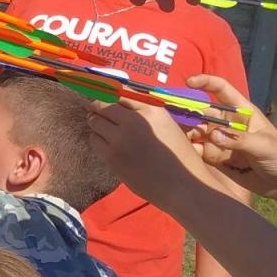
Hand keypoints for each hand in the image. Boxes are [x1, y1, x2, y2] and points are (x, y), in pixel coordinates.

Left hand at [87, 99, 219, 210]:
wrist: (182, 185)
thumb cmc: (178, 154)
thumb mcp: (166, 122)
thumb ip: (144, 109)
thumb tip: (119, 96)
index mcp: (151, 108)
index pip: (119, 91)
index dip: (107, 92)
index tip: (102, 93)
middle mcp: (133, 120)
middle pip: (101, 104)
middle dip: (97, 107)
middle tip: (96, 110)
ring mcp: (120, 139)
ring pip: (94, 122)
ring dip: (95, 122)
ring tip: (102, 127)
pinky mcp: (112, 157)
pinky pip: (95, 140)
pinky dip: (97, 138)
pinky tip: (106, 142)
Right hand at [183, 76, 276, 199]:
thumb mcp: (264, 146)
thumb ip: (238, 140)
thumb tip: (213, 135)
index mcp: (242, 112)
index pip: (221, 90)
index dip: (205, 82)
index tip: (188, 82)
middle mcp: (227, 123)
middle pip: (202, 112)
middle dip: (187, 111)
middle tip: (171, 117)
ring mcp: (220, 140)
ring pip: (196, 131)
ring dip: (185, 133)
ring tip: (175, 138)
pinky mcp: (215, 157)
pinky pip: (197, 151)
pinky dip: (188, 151)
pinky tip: (184, 154)